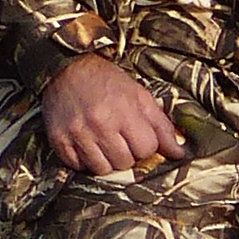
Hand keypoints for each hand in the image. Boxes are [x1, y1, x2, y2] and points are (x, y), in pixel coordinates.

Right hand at [42, 55, 184, 176]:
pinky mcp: (58, 139)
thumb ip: (161, 126)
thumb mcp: (140, 96)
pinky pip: (77, 167)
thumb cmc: (107, 82)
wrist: (66, 68)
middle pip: (125, 162)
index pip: (146, 149)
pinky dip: (84, 161)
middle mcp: (99, 124)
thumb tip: (180, 154)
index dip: (145, 145)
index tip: (138, 135)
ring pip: (102, 169)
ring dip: (107, 161)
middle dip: (127, 154)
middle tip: (119, 138)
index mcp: (124, 111)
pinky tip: (87, 145)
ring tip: (104, 143)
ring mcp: (77, 133)